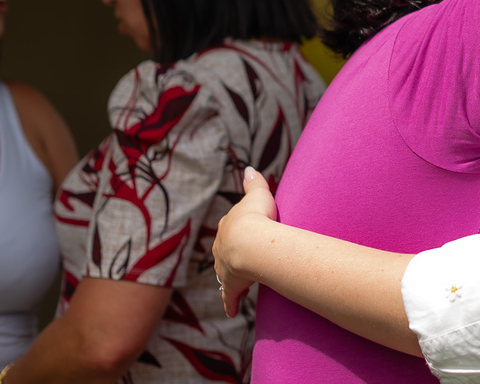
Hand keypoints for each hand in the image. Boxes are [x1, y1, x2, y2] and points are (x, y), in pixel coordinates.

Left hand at [214, 166, 278, 317]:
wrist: (250, 242)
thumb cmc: (257, 218)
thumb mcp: (257, 195)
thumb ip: (254, 183)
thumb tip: (249, 168)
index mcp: (228, 226)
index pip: (230, 228)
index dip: (238, 232)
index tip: (246, 236)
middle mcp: (222, 247)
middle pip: (225, 251)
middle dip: (232, 256)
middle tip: (243, 260)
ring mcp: (225, 267)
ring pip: (226, 274)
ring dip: (233, 278)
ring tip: (242, 284)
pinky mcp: (231, 285)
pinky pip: (230, 296)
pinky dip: (230, 303)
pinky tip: (231, 311)